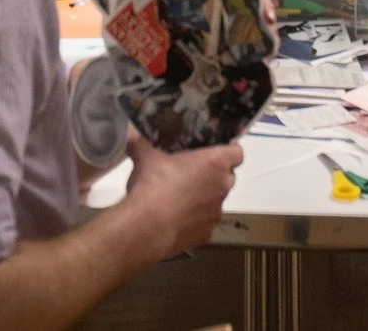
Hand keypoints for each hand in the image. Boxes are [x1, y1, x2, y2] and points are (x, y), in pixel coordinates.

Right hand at [121, 133, 240, 259]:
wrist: (146, 227)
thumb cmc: (153, 185)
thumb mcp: (145, 158)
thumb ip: (140, 143)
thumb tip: (131, 133)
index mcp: (215, 163)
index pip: (237, 153)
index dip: (229, 150)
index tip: (217, 150)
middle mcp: (222, 187)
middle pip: (228, 177)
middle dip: (214, 174)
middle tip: (192, 171)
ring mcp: (216, 213)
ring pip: (216, 201)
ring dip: (204, 198)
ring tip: (180, 197)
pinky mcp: (207, 234)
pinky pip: (205, 222)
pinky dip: (195, 220)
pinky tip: (176, 218)